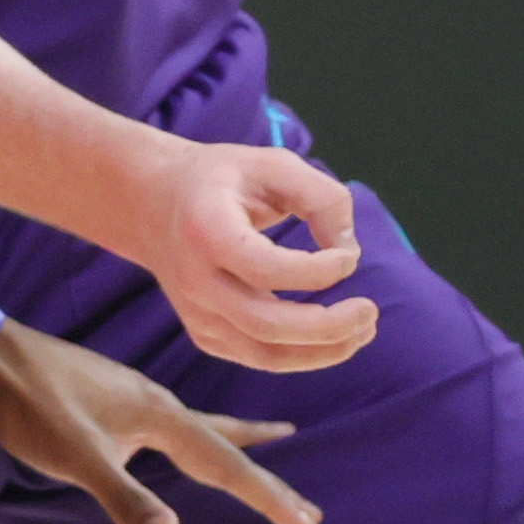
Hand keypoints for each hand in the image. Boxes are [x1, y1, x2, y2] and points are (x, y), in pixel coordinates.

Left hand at [0, 311, 318, 523]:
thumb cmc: (29, 403)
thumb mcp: (73, 456)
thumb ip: (120, 496)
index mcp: (156, 414)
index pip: (224, 462)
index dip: (266, 494)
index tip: (309, 523)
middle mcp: (154, 401)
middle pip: (223, 440)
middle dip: (264, 472)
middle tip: (307, 502)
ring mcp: (133, 396)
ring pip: (199, 424)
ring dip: (237, 442)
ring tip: (271, 442)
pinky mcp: (112, 397)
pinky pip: (173, 420)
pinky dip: (198, 431)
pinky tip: (182, 435)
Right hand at [117, 136, 373, 372]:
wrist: (153, 202)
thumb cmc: (222, 178)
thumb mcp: (271, 164)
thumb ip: (321, 196)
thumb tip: (350, 250)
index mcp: (206, 229)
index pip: (266, 267)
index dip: (317, 271)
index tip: (348, 258)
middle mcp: (194, 279)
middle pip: (266, 325)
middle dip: (329, 327)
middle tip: (370, 311)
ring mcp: (195, 313)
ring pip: (265, 356)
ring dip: (323, 352)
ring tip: (362, 331)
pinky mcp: (204, 334)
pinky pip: (258, 359)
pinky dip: (301, 355)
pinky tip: (330, 335)